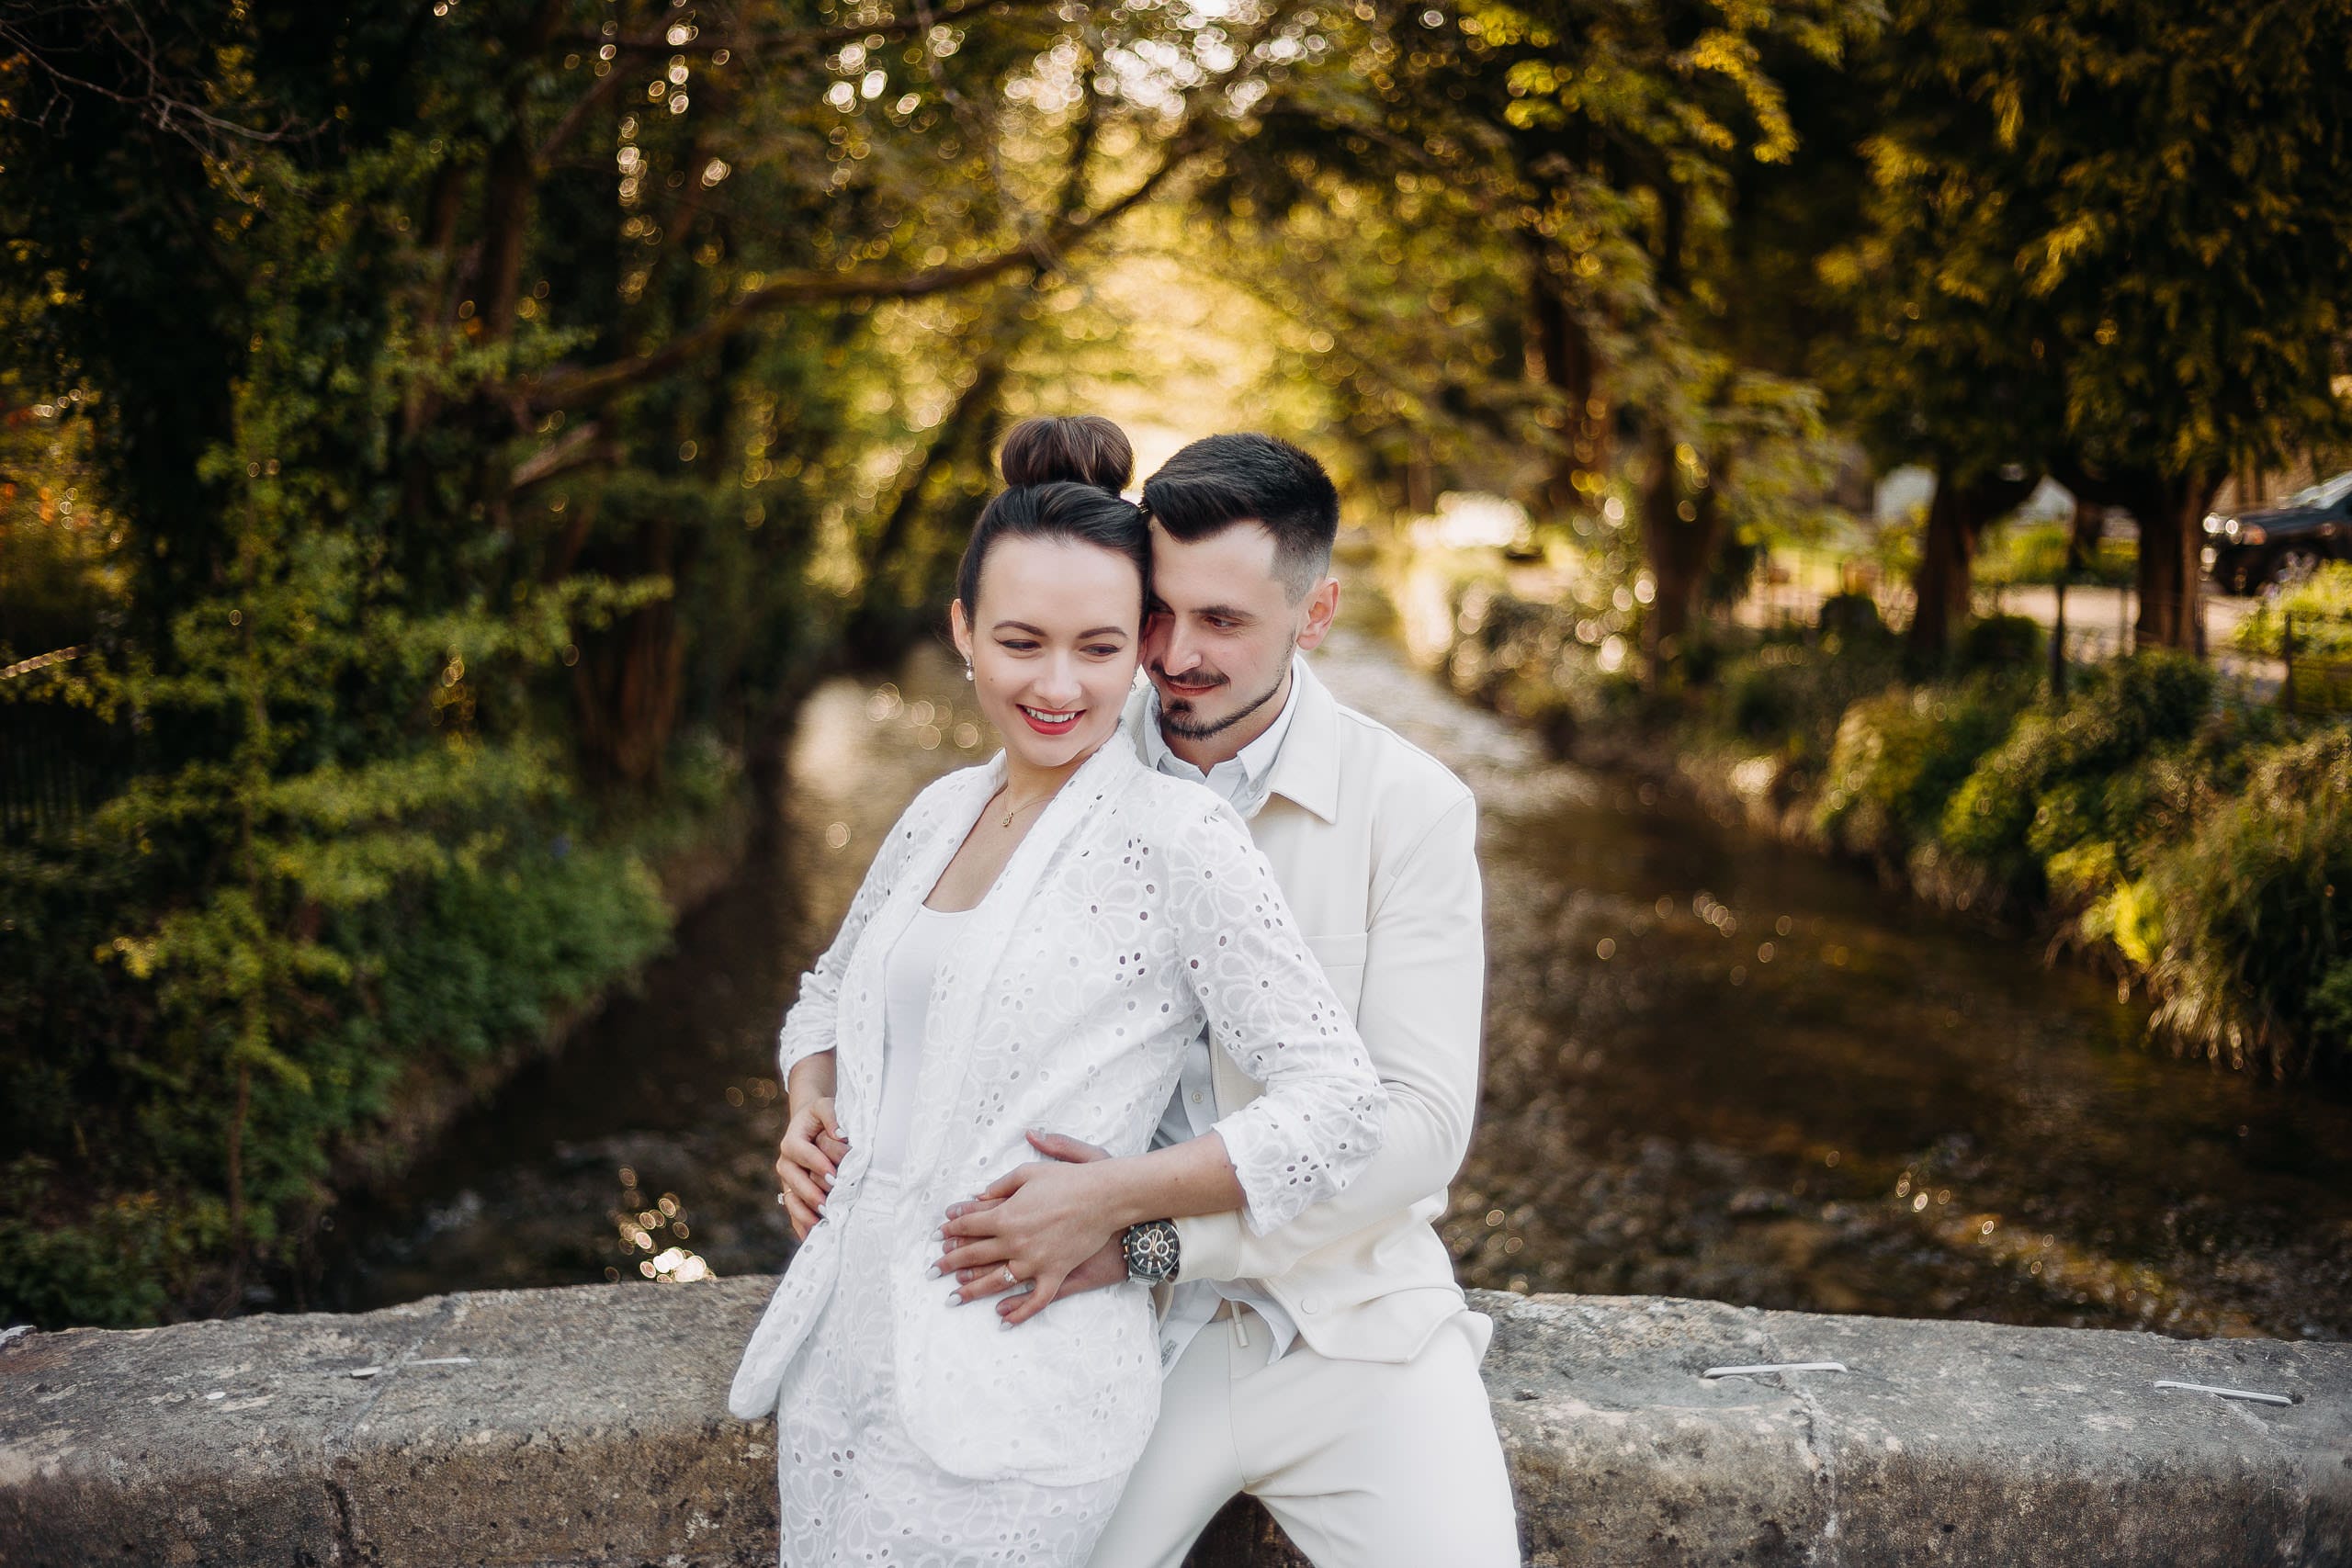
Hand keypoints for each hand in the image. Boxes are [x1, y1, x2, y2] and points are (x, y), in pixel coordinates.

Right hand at [775, 1096, 847, 1241]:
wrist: (810, 1125)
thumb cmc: (822, 1117)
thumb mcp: (826, 1107)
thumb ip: (831, 1116)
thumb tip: (840, 1134)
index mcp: (792, 1140)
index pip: (801, 1152)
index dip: (816, 1162)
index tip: (833, 1174)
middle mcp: (786, 1162)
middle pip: (794, 1180)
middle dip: (812, 1192)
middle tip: (829, 1204)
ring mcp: (787, 1181)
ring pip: (791, 1199)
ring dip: (805, 1212)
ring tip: (821, 1222)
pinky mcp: (792, 1194)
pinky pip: (794, 1212)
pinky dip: (802, 1225)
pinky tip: (812, 1237)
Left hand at [937, 1131, 1121, 1324]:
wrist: (1106, 1197)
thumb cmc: (1070, 1179)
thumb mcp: (1030, 1172)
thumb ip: (1001, 1185)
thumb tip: (978, 1195)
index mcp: (1007, 1215)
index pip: (969, 1225)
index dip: (950, 1229)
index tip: (938, 1236)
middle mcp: (1016, 1242)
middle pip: (974, 1255)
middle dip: (949, 1263)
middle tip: (933, 1270)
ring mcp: (1035, 1262)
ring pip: (996, 1282)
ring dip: (972, 1290)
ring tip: (954, 1297)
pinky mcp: (1056, 1274)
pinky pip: (1035, 1299)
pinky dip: (1019, 1311)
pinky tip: (1002, 1319)